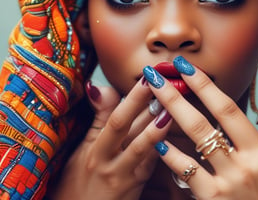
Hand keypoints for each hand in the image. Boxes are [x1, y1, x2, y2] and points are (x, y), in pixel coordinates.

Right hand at [50, 79, 170, 199]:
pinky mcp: (136, 187)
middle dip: (147, 103)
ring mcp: (123, 176)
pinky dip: (161, 147)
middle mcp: (107, 161)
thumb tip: (97, 86)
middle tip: (164, 83)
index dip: (132, 97)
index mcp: (94, 148)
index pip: (115, 117)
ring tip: (171, 107)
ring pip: (142, 147)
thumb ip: (98, 117)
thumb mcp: (83, 148)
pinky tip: (172, 133)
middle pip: (129, 128)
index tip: (145, 77)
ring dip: (158, 126)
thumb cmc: (78, 180)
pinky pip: (150, 165)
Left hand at [143, 56, 257, 199]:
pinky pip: (187, 171)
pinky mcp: (213, 199)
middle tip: (156, 75)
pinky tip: (158, 141)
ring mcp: (228, 181)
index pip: (227, 108)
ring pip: (194, 138)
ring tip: (151, 98)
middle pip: (204, 119)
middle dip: (176, 94)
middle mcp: (245, 162)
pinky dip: (172, 155)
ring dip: (170, 113)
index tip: (184, 66)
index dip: (203, 84)